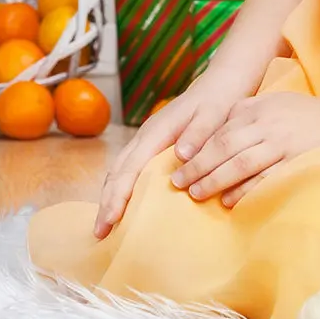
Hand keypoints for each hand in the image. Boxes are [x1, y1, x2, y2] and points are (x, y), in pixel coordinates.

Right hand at [93, 74, 248, 239]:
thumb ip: (198, 134)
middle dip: (106, 202)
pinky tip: (122, 208)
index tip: (111, 219)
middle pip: (117, 172)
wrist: (220, 85)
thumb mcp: (213, 115)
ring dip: (110, 198)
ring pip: (119, 172)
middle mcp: (145, 136)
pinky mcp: (151, 147)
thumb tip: (179, 155)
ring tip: (104, 228)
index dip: (119, 194)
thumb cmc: (218, 102)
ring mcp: (146, 141)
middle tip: (99, 233)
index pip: (131, 167)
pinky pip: (129, 171)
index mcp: (156, 131)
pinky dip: (121, 190)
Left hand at [170, 91, 319, 208]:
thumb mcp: (273, 102)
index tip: (178, 164)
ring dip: (216, 179)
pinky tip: (230, 201)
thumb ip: (245, 111)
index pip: (221, 131)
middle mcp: (268, 124)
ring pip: (241, 163)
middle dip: (199, 166)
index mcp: (258, 109)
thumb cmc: (306, 114)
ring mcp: (283, 143)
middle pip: (225, 146)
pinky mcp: (297, 161)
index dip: (198, 149)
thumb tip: (215, 128)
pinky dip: (246, 190)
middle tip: (178, 183)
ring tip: (197, 193)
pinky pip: (266, 178)